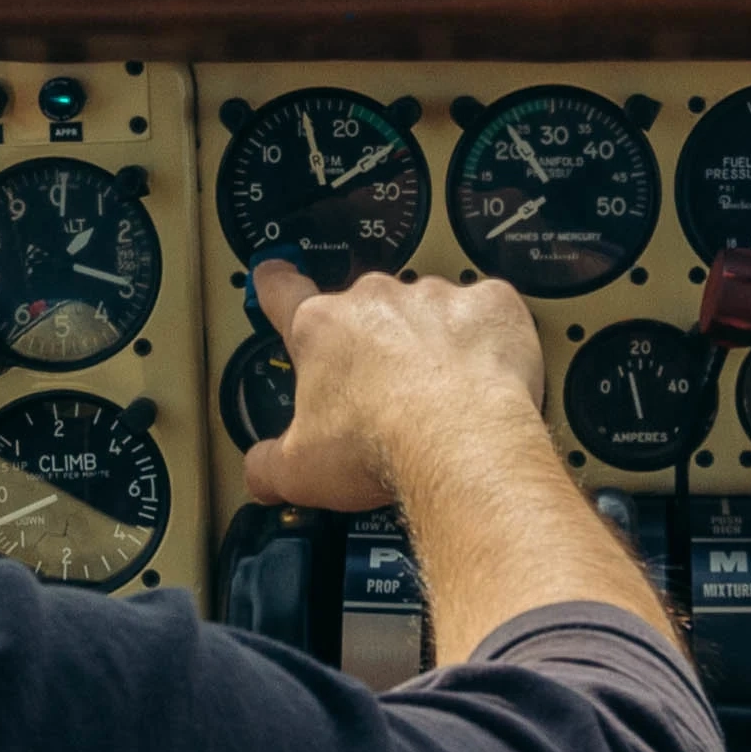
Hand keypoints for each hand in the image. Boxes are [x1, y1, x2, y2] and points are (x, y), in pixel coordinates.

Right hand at [243, 258, 673, 651]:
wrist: (457, 444)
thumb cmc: (378, 446)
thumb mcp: (300, 471)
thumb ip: (270, 465)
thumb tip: (260, 474)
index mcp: (321, 329)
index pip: (284, 294)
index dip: (276, 286)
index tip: (274, 276)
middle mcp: (375, 301)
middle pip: (366, 310)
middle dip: (374, 342)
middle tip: (386, 389)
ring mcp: (435, 297)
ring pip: (429, 309)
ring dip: (432, 338)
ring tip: (443, 390)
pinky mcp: (490, 305)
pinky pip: (487, 310)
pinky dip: (488, 335)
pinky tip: (487, 371)